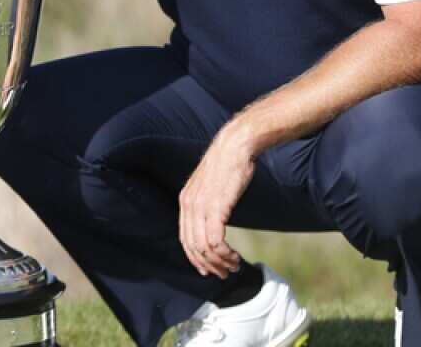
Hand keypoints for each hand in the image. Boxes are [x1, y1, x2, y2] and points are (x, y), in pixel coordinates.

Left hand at [179, 125, 256, 278]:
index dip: (195, 258)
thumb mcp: (211, 185)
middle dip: (208, 265)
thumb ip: (207, 202)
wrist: (236, 145)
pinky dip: (225, 254)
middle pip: (192, 247)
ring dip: (219, 262)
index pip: (184, 239)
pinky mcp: (216, 208)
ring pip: (204, 248)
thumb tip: (214, 217)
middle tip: (223, 273)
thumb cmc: (229, 163)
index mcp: (185, 201)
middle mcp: (189, 205)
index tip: (208, 269)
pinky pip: (216, 241)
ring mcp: (201, 207)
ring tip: (233, 266)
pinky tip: (235, 257)